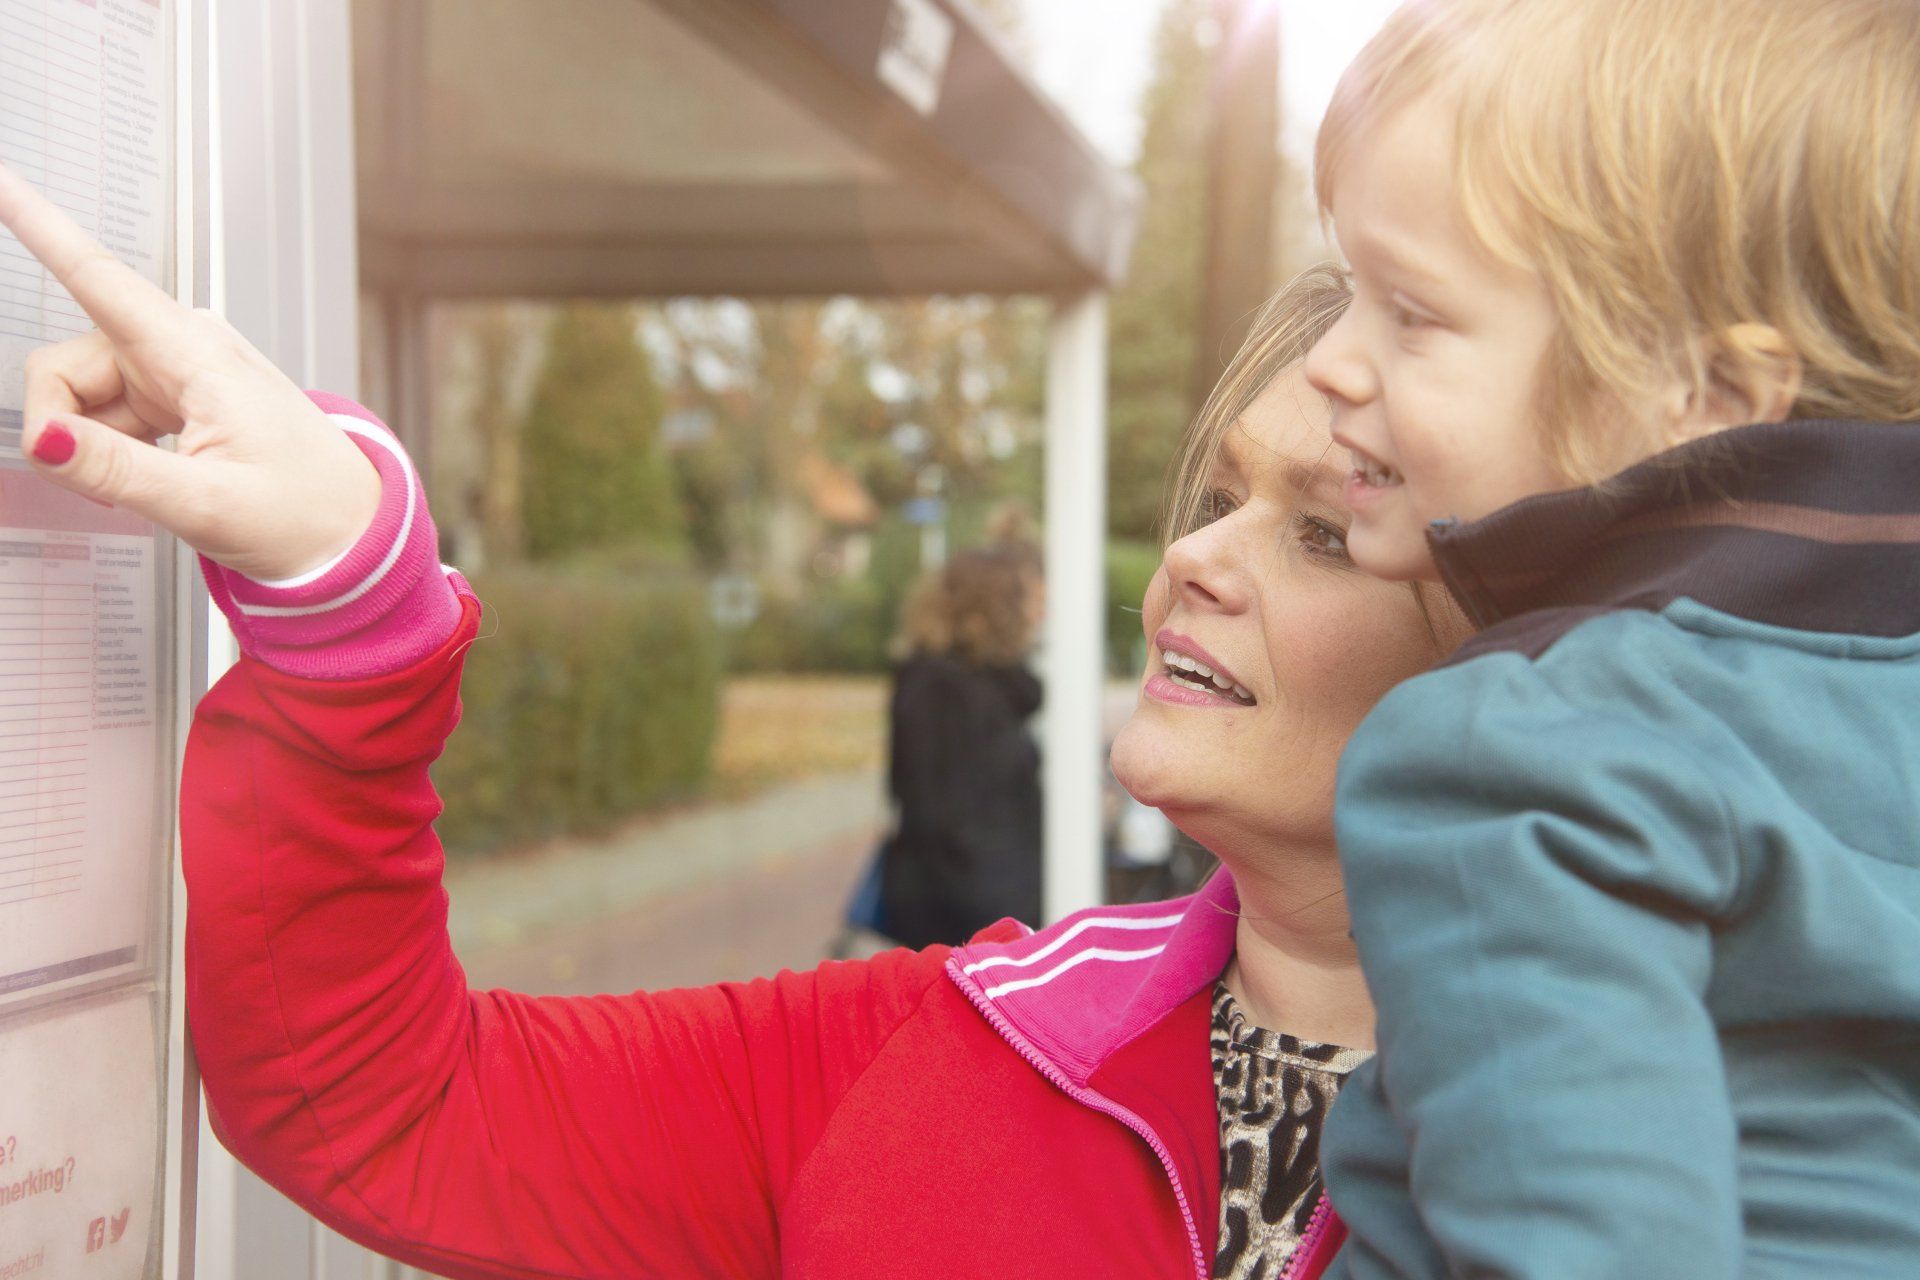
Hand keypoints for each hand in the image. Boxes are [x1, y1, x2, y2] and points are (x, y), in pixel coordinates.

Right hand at [0, 163, 379, 580]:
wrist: (353, 529)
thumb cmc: (307, 511)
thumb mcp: (207, 503)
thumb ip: (116, 471)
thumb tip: (46, 440)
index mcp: (197, 356)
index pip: (99, 279)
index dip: (40, 225)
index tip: (4, 180)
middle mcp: (185, 350)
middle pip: (67, 364)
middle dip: (60, 423)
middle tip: (94, 482)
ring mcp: (179, 373)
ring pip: (82, 394)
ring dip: (89, 445)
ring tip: (146, 488)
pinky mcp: (177, 398)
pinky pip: (108, 411)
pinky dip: (108, 449)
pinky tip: (146, 480)